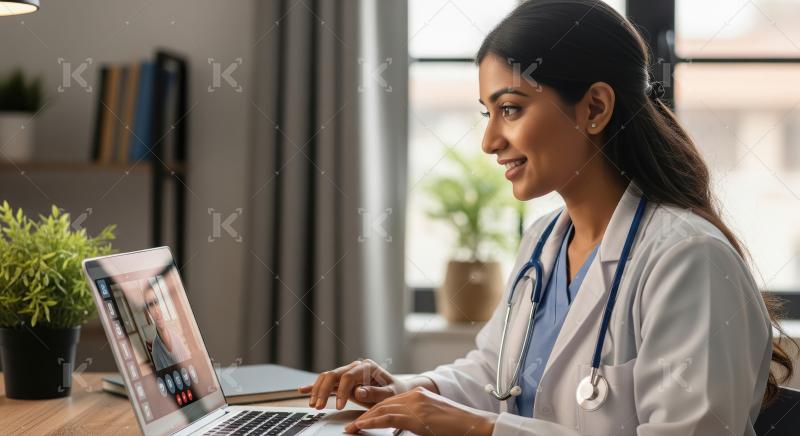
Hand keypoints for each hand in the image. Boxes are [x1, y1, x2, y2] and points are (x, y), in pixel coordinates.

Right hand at [297, 359, 409, 409]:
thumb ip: (375, 392)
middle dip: (323, 390)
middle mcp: (355, 367)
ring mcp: (348, 373)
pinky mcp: (343, 381)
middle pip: (333, 374)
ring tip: (313, 404)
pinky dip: (315, 386)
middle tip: (318, 406)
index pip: (348, 376)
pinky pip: (327, 383)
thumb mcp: (390, 393)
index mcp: (367, 367)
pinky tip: (303, 390)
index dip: (341, 391)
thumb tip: (358, 391)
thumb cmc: (395, 391)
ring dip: (317, 390)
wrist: (396, 389)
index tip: (339, 406)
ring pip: (327, 377)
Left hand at [344, 387, 496, 434]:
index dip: (374, 411)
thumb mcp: (432, 421)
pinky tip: (362, 427)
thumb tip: (400, 429)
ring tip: (352, 428)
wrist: (475, 425)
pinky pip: (387, 418)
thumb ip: (416, 420)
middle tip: (352, 424)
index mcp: (419, 395)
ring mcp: (415, 403)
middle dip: (366, 415)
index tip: (363, 419)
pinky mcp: (416, 414)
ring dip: (364, 420)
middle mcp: (415, 395)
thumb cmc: (457, 426)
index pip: (390, 402)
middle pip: (384, 404)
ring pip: (382, 410)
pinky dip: (372, 422)